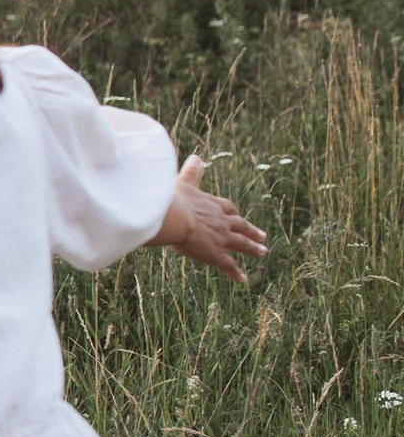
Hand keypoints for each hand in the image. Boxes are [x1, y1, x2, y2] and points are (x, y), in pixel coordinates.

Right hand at [153, 155, 267, 281]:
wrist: (174, 218)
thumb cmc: (173, 200)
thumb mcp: (182, 183)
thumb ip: (191, 172)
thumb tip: (197, 156)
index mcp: (212, 205)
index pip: (227, 208)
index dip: (233, 213)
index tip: (237, 215)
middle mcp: (221, 220)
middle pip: (240, 225)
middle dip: (251, 231)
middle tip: (262, 236)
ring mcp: (220, 237)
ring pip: (240, 243)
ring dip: (251, 248)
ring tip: (262, 251)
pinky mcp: (215, 254)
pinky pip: (228, 264)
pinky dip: (235, 272)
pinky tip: (242, 280)